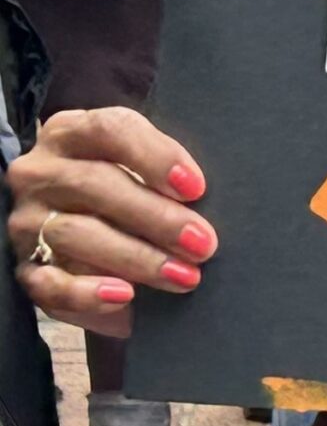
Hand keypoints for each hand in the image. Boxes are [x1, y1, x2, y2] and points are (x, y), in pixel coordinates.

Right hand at [8, 105, 211, 336]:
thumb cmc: (132, 185)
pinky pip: (48, 284)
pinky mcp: (24, 268)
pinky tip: (125, 296)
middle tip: (203, 244)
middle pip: (94, 185)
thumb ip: (164, 171)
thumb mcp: (144, 165)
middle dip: (156, 217)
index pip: (110, 129)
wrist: (88, 223)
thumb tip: (203, 199)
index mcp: (72, 132)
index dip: (155, 156)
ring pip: (74, 234)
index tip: (196, 187)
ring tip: (183, 276)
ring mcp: (27, 221)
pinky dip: (87, 292)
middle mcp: (40, 172)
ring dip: (136, 258)